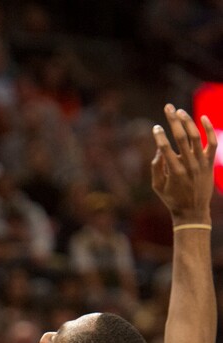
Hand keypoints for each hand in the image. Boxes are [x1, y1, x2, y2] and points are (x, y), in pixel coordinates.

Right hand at [151, 104, 216, 223]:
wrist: (193, 212)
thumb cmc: (172, 199)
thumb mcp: (157, 187)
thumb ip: (156, 167)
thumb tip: (159, 150)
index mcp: (174, 171)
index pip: (165, 147)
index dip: (159, 135)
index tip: (155, 128)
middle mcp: (189, 165)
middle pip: (181, 137)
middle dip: (173, 120)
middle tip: (167, 107)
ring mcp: (201, 163)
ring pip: (195, 136)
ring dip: (188, 121)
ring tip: (180, 111)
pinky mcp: (210, 163)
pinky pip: (211, 142)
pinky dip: (208, 129)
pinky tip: (202, 117)